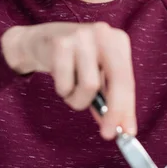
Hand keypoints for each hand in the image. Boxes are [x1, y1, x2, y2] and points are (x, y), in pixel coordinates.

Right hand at [1, 22, 135, 139]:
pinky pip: (65, 84)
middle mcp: (103, 33)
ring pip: (89, 86)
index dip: (128, 108)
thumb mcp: (96, 74)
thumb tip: (119, 127)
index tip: (127, 132)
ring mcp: (82, 36)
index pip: (128, 79)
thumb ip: (108, 98)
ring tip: (71, 90)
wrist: (39, 40)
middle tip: (107, 134)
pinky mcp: (61, 43)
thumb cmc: (73, 61)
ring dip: (78, 99)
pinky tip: (58, 77)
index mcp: (118, 40)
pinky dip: (63, 90)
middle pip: (118, 79)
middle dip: (114, 111)